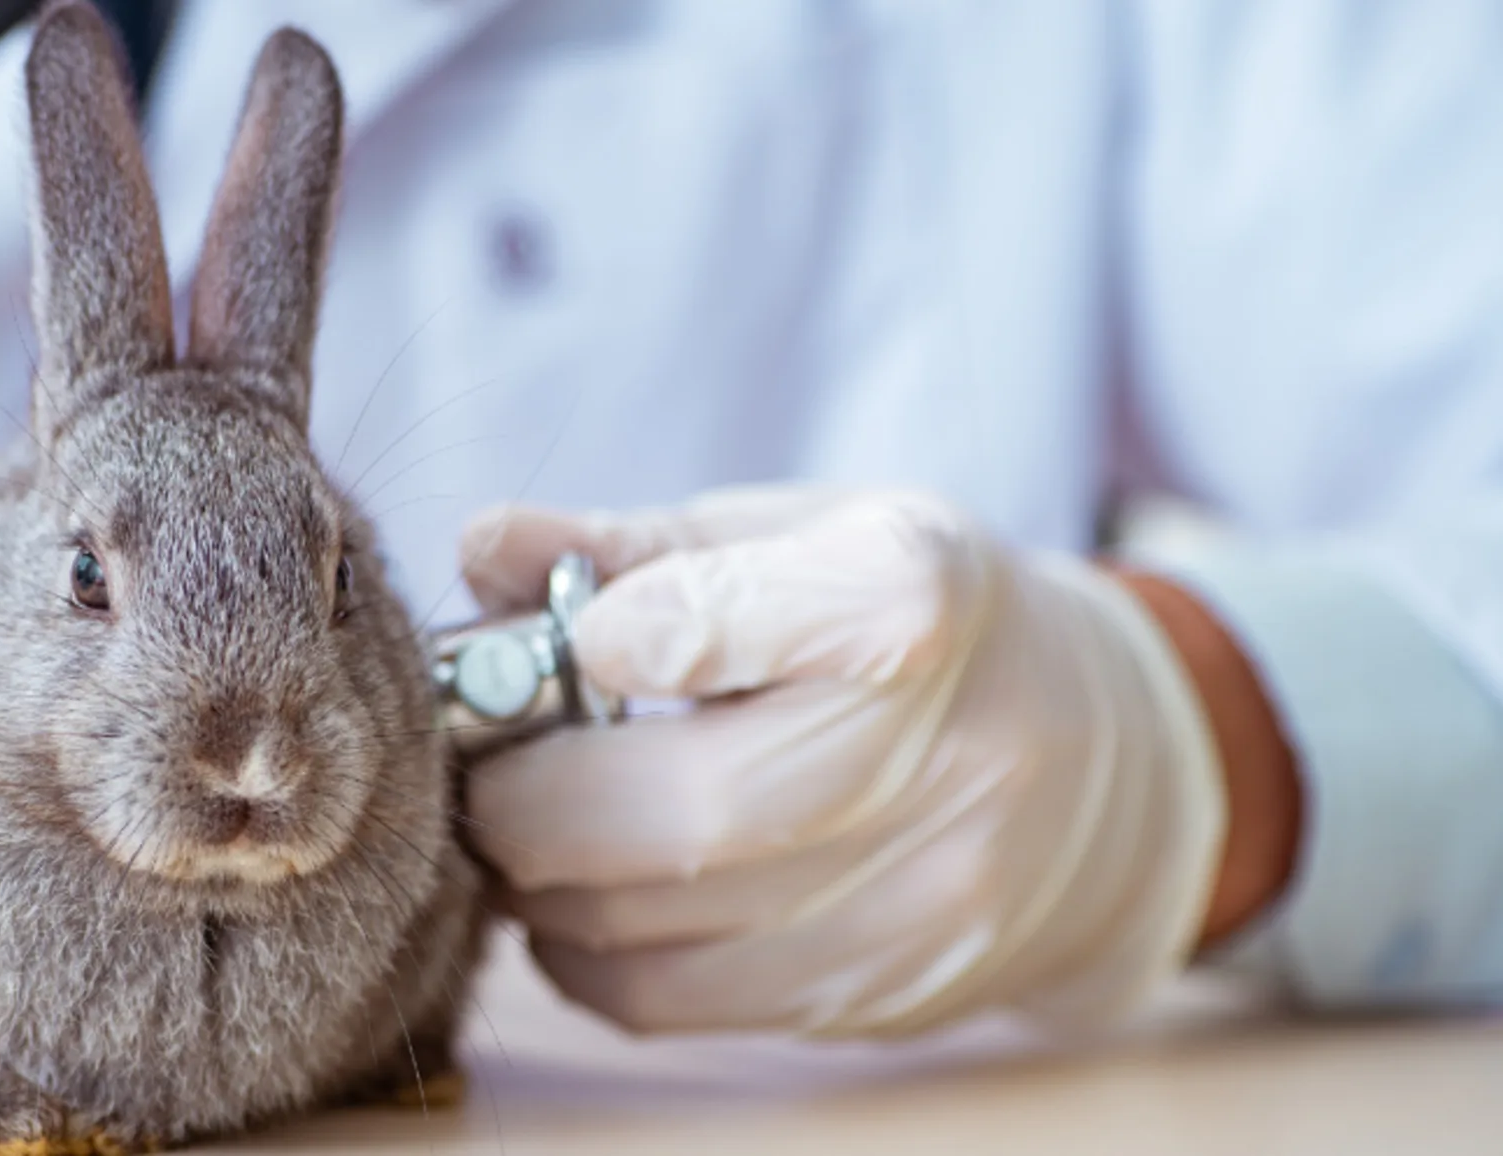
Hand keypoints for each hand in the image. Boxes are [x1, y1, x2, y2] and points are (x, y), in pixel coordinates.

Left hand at [457, 485, 1233, 1038]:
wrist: (1111, 766)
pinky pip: (673, 1001)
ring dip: (542, 882)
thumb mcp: (805, 537)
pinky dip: (593, 954)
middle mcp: (940, 759)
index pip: (716, 618)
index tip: (566, 640)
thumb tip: (480, 546)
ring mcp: (920, 897)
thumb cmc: (925, 626)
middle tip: (490, 765)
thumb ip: (633, 547)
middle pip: (669, 812)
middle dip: (526, 797)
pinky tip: (602, 892)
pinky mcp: (883, 995)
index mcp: (913, 597)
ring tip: (540, 819)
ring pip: (650, 927)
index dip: (598, 635)